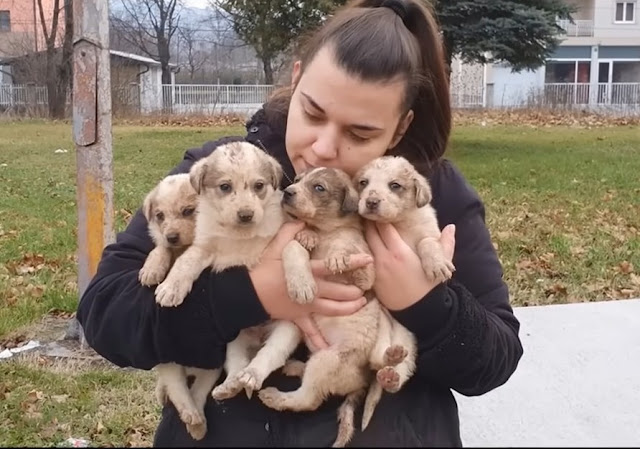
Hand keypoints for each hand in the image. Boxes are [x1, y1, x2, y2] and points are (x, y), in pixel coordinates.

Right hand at [249, 221, 372, 349]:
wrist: (251, 294)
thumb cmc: (265, 269)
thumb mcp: (276, 248)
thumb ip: (289, 232)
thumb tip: (302, 220)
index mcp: (308, 272)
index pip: (334, 266)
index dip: (352, 262)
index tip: (368, 259)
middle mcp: (311, 290)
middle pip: (338, 292)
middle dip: (354, 292)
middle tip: (366, 290)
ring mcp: (307, 306)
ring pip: (332, 310)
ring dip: (348, 309)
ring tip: (361, 305)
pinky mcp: (299, 317)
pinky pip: (310, 331)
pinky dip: (318, 341)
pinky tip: (327, 349)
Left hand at [365, 222, 455, 310]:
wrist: (419, 311)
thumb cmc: (430, 286)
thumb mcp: (441, 264)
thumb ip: (446, 244)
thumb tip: (451, 226)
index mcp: (399, 252)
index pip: (384, 227)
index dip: (382, 217)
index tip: (383, 212)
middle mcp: (384, 258)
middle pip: (369, 233)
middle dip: (369, 222)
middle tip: (370, 215)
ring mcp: (375, 269)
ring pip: (364, 245)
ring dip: (365, 235)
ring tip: (366, 227)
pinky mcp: (372, 279)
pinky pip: (364, 260)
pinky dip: (364, 251)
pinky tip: (366, 246)